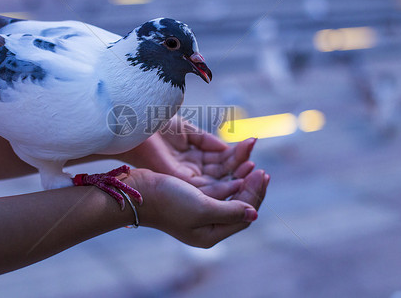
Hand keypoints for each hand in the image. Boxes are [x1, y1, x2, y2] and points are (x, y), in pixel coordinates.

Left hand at [121, 116, 257, 198]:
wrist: (136, 123)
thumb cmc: (157, 124)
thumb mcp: (188, 131)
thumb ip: (208, 141)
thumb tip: (227, 149)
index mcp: (193, 158)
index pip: (221, 160)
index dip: (238, 155)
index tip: (253, 142)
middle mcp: (191, 170)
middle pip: (223, 174)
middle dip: (242, 168)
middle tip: (259, 164)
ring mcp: (185, 178)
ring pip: (218, 184)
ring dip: (237, 178)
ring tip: (253, 169)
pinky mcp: (179, 181)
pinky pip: (206, 188)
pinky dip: (223, 186)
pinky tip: (238, 179)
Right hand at [125, 167, 269, 247]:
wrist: (138, 193)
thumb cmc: (168, 202)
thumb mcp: (202, 208)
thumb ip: (230, 211)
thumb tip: (254, 213)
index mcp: (211, 234)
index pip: (244, 216)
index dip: (255, 195)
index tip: (262, 174)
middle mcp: (207, 226)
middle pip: (239, 207)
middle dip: (251, 189)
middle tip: (262, 171)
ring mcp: (199, 213)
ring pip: (229, 197)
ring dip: (241, 182)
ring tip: (252, 167)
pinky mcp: (191, 200)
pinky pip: (217, 190)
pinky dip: (227, 180)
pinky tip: (233, 169)